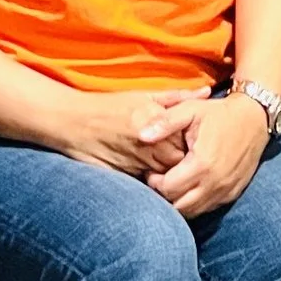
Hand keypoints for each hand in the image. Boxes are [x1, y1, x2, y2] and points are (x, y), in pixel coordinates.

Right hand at [56, 88, 206, 178]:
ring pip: (165, 177)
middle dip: (188, 163)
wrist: (74, 123)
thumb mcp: (146, 95)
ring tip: (178, 171)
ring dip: (171, 176)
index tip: (201, 143)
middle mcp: (150, 146)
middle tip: (194, 161)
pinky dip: (154, 185)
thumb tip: (207, 93)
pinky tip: (156, 179)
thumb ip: (178, 97)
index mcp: (159, 123)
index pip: (191, 142)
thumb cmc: (112, 106)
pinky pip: (147, 187)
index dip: (198, 144)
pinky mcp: (124, 178)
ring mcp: (137, 164)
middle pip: (181, 163)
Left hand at [140, 94, 271, 217]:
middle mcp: (214, 182)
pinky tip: (191, 186)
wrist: (255, 117)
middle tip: (161, 179)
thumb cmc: (219, 113)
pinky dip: (195, 203)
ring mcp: (225, 190)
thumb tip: (141, 135)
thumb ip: (165, 122)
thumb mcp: (191, 110)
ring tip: (175, 183)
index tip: (154, 171)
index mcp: (202, 163)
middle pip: (177, 205)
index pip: (167, 189)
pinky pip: (207, 208)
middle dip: (164, 195)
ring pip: (192, 211)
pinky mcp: (232, 193)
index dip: (154, 182)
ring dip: (179, 201)